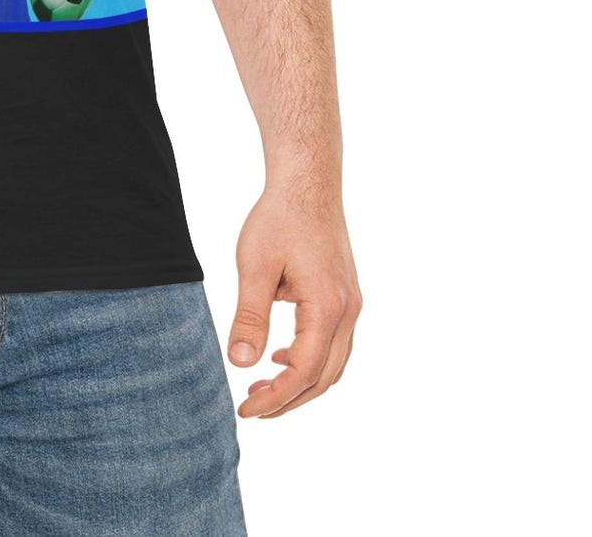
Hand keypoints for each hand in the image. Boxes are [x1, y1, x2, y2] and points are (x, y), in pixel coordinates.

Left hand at [226, 184, 360, 417]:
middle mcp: (348, 311)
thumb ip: (249, 316)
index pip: (302, 372)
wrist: (308, 182)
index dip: (275, 398)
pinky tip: (281, 354)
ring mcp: (351, 304)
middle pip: (324, 377)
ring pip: (334, 363)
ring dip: (301, 383)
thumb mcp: (254, 265)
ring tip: (263, 388)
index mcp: (327, 308)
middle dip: (289, 400)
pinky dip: (311, 360)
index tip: (245, 410)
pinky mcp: (346, 295)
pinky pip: (334, 343)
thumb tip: (240, 363)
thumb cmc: (279, 217)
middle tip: (252, 407)